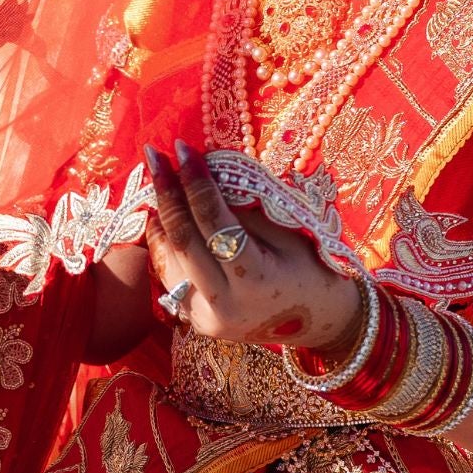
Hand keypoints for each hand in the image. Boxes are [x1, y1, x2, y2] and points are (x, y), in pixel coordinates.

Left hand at [146, 141, 362, 353]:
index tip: (183, 148)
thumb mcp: (289, 234)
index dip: (196, 182)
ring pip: (168, 259)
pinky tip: (163, 216)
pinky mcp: (196, 322)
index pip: (214, 222)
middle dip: (166, 193)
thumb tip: (207, 176)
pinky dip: (165, 243)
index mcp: (256, 281)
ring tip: (158, 180)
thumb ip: (245, 210)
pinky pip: (171, 275)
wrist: (318, 323)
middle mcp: (224, 304)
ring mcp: (206, 318)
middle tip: (154, 155)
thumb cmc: (312, 270)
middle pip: (182, 240)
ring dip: (160, 216)